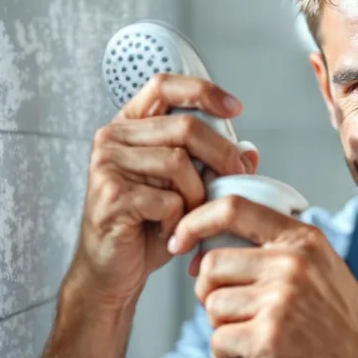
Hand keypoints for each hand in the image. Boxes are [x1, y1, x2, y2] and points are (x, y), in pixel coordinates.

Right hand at [68, 74, 257, 311]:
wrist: (113, 272)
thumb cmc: (147, 228)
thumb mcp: (186, 190)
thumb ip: (212, 165)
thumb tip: (250, 151)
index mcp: (129, 126)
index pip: (165, 86)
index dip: (203, 91)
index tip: (235, 109)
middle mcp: (112, 138)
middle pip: (185, 127)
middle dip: (221, 154)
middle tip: (235, 179)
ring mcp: (107, 165)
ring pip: (179, 163)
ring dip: (198, 194)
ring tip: (193, 215)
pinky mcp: (111, 195)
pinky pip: (168, 199)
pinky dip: (180, 220)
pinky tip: (172, 232)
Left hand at [167, 196, 357, 357]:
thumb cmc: (345, 328)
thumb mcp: (322, 268)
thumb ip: (280, 250)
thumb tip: (214, 246)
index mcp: (303, 239)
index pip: (233, 208)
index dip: (195, 221)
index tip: (180, 240)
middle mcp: (293, 262)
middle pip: (212, 264)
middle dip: (208, 291)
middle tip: (229, 310)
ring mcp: (282, 299)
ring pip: (212, 303)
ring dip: (220, 326)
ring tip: (247, 337)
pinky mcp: (270, 337)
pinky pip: (218, 339)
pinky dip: (223, 355)